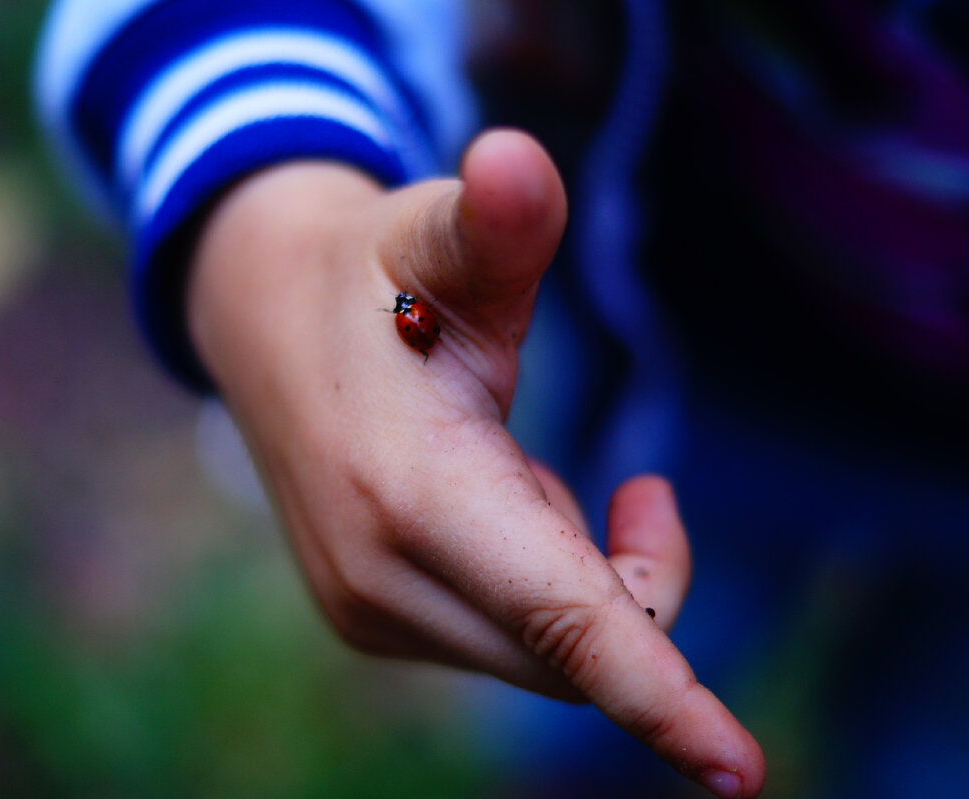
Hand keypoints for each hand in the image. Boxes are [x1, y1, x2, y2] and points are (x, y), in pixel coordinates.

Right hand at [185, 129, 764, 796]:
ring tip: (520, 471)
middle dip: (635, 580)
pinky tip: (490, 506)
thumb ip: (497, 219)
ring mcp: (369, 612)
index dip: (658, 696)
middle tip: (640, 484)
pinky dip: (535, 585)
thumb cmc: (371, 273)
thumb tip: (519, 156)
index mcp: (410, 495)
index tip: (739, 772)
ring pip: (542, 652)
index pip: (560, 618)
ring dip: (574, 569)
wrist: (262, 322)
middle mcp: (382, 581)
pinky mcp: (368, 619)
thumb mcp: (436, 234)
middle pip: (574, 646)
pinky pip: (504, 638)